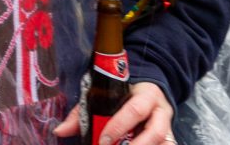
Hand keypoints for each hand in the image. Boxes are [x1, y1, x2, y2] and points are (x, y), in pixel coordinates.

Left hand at [53, 82, 174, 144]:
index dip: (119, 127)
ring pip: (165, 143)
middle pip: (155, 132)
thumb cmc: (123, 93)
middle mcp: (161, 112)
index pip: (135, 110)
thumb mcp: (104, 96)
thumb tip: (60, 131)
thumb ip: (82, 113)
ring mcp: (168, 127)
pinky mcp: (169, 138)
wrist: (149, 90)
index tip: (103, 141)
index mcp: (146, 95)